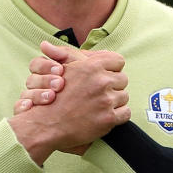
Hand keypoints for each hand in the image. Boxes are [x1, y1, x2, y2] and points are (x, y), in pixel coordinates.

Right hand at [9, 41, 129, 163]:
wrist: (46, 125)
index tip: (106, 75)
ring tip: (101, 104)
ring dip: (115, 100)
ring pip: (124, 96)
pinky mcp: (109, 118)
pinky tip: (105, 114)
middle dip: (114, 85)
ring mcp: (106, 100)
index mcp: (92, 66)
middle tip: (101, 92)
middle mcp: (101, 82)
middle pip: (123, 79)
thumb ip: (72, 54)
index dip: (112, 68)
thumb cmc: (53, 96)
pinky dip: (118, 115)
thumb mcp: (61, 68)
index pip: (118, 61)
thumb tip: (73, 46)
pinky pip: (126, 113)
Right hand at [14, 41, 100, 111]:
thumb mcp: (83, 70)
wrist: (93, 116)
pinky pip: (19, 109)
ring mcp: (32, 101)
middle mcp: (37, 87)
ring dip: (37, 94)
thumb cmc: (89, 90)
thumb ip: (68, 55)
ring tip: (51, 97)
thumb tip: (43, 44)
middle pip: (31, 79)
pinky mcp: (28, 117)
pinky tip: (30, 107)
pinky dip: (22, 106)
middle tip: (60, 84)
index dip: (45, 65)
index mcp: (47, 74)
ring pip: (25, 93)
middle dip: (45, 80)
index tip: (60, 69)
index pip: (37, 64)